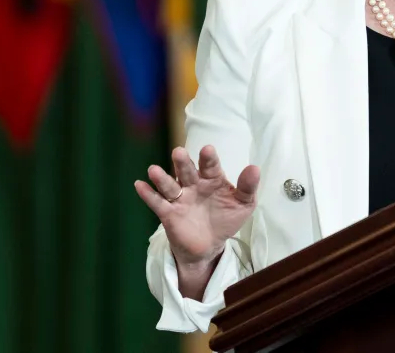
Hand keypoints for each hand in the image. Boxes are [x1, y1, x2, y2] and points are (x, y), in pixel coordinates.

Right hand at [135, 145, 259, 271]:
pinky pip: (157, 203)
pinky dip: (147, 194)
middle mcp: (194, 185)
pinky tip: (139, 185)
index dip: (209, 159)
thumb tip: (255, 168)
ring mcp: (180, 198)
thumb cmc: (226, 218)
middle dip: (182, 163)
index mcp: (213, 179)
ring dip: (161, 178)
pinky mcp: (169, 214)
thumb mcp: (243, 204)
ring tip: (153, 170)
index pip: (210, 166)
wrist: (210, 245)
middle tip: (178, 153)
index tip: (207, 149)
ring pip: (169, 186)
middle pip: (187, 171)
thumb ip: (248, 187)